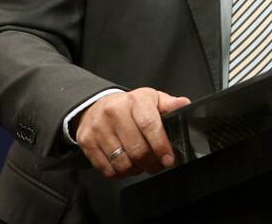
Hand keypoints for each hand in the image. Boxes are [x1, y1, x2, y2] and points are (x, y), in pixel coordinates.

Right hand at [74, 88, 190, 178]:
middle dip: (152, 163)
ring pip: (122, 162)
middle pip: (137, 149)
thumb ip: (169, 104)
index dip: (161, 145)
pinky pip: (107, 169)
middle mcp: (114, 112)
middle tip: (158, 165)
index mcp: (134, 100)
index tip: (169, 158)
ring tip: (142, 164)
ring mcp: (98, 128)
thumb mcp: (151, 99)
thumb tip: (184, 105)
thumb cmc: (129, 106)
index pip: (149, 125)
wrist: (97, 106)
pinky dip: (121, 173)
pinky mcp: (87, 143)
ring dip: (136, 169)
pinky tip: (127, 165)